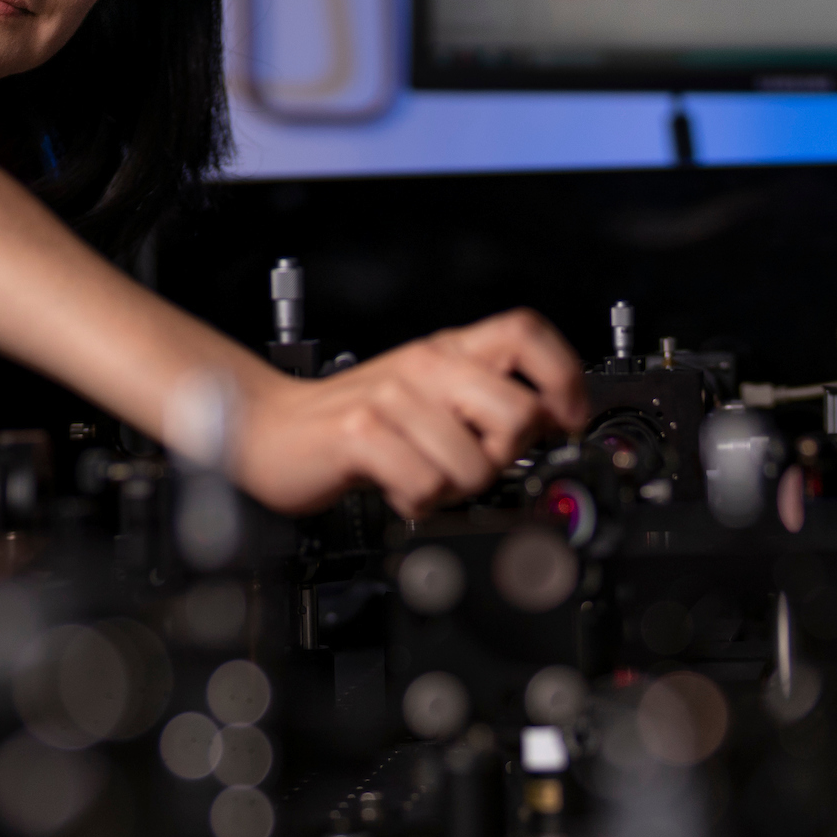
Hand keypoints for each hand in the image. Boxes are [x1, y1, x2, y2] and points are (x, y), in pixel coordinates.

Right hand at [230, 310, 588, 516]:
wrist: (270, 428)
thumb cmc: (355, 421)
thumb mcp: (428, 398)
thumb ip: (485, 401)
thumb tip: (556, 420)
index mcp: (448, 351)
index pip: (526, 332)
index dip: (563, 377)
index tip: (567, 420)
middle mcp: (425, 366)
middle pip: (519, 410)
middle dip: (510, 455)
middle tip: (478, 463)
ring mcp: (392, 398)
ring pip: (474, 464)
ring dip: (456, 490)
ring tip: (425, 478)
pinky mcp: (361, 433)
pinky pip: (425, 485)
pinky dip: (418, 503)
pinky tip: (399, 488)